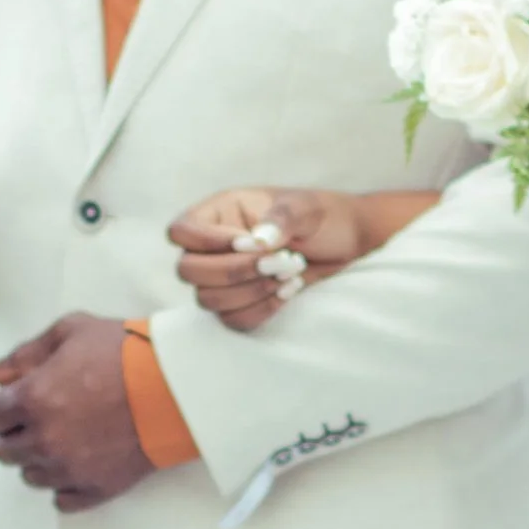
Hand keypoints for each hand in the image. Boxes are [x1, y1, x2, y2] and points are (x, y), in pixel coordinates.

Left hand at [0, 314, 153, 514]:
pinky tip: (78, 462)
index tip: (3, 405)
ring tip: (63, 436)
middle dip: (13, 432)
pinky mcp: (96, 489)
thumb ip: (21, 354)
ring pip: (29, 476)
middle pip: (3, 451)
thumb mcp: (69, 333)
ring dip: (37, 458)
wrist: (177, 385)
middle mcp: (44, 440)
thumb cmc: (123, 351)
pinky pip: (60, 500)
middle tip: (38, 416)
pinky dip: (63, 484)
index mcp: (31, 399)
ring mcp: (69, 469)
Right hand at [168, 187, 379, 329]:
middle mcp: (214, 246)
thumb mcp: (306, 208)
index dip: (208, 242)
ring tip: (290, 273)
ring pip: (207, 300)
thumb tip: (258, 241)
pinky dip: (261, 310)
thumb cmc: (324, 216)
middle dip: (235, 271)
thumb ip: (282, 218)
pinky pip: (232, 320)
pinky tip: (289, 292)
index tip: (252, 241)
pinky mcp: (241, 302)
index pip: (181, 231)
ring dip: (251, 292)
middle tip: (279, 261)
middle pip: (188, 271)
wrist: (347, 243)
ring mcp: (224, 278)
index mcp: (220, 213)